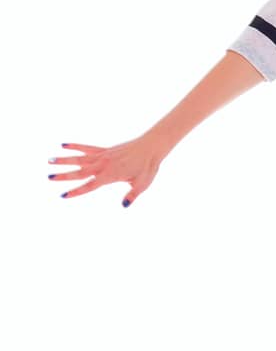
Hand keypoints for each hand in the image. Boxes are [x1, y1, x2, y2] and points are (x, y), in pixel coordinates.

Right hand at [47, 134, 165, 206]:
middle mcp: (103, 165)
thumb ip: (132, 195)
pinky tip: (64, 145)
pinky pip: (87, 147)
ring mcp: (103, 156)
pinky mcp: (105, 149)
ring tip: (49, 160)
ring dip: (64, 160)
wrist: (151, 147)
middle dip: (64, 175)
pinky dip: (75, 146)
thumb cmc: (148, 167)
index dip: (76, 191)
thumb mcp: (142, 184)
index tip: (63, 195)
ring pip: (79, 158)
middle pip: (79, 171)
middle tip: (49, 177)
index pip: (89, 185)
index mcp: (110, 175)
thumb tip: (124, 205)